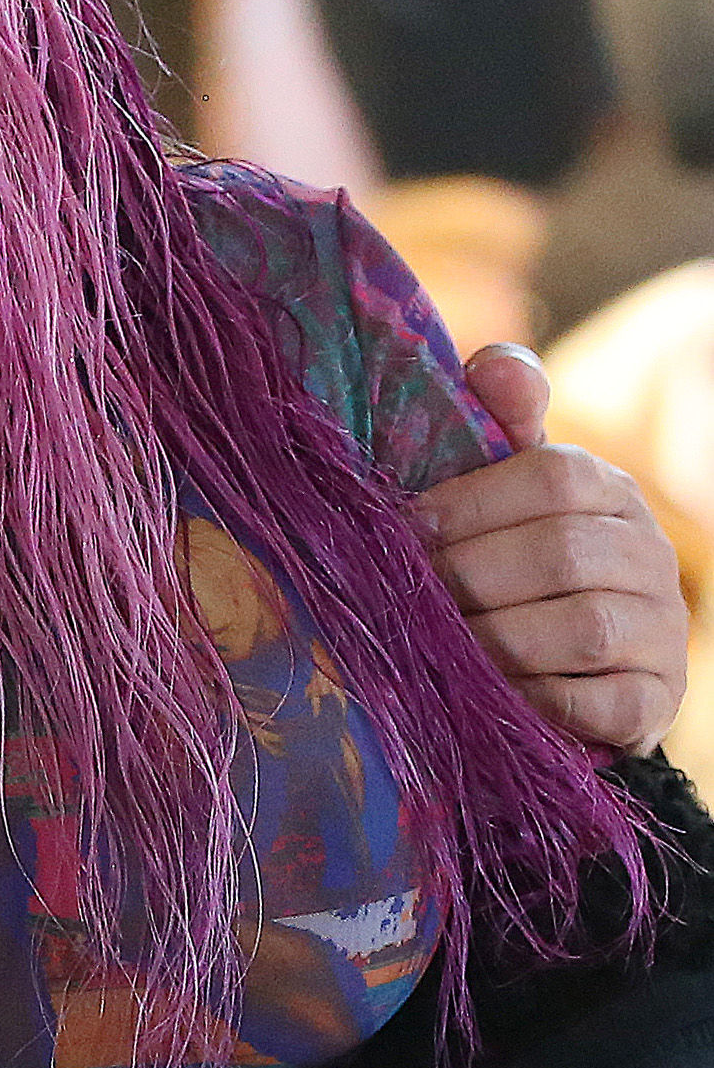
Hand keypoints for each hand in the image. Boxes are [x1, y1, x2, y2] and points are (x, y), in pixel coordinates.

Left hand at [417, 344, 687, 750]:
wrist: (572, 669)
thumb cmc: (515, 564)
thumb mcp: (505, 491)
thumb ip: (498, 424)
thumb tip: (493, 365)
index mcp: (610, 490)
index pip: (553, 474)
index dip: (470, 502)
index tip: (404, 527)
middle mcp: (650, 553)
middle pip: (560, 554)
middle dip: (470, 576)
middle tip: (406, 595)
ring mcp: (662, 629)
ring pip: (578, 628)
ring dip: (495, 639)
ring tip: (438, 645)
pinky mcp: (655, 700)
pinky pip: (596, 702)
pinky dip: (536, 700)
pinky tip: (490, 695)